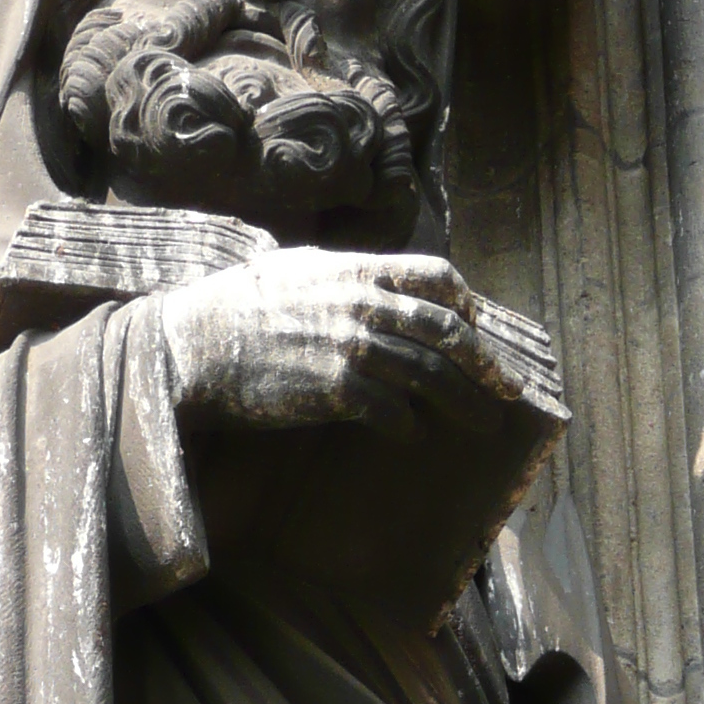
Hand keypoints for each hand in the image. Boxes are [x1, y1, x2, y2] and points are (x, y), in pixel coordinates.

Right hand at [157, 249, 523, 442]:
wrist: (196, 346)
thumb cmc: (238, 308)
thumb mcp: (295, 268)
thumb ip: (340, 274)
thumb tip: (367, 283)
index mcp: (358, 270)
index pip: (436, 277)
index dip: (466, 304)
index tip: (477, 328)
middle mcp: (363, 304)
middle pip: (447, 331)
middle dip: (485, 364)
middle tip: (507, 390)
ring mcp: (352, 346)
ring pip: (430, 374)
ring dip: (464, 402)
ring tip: (483, 424)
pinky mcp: (335, 389)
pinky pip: (392, 410)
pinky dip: (410, 425)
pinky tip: (415, 435)